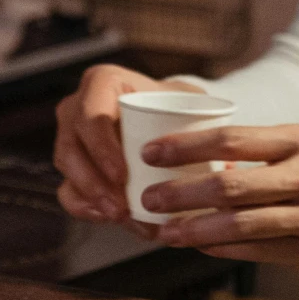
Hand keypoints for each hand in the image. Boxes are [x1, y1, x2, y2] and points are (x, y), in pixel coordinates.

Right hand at [54, 63, 195, 222]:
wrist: (166, 115)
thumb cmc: (176, 107)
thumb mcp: (190, 104)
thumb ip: (206, 126)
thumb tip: (231, 170)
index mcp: (102, 82)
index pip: (92, 115)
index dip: (102, 148)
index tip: (123, 176)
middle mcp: (77, 105)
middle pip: (72, 147)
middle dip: (94, 183)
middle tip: (121, 208)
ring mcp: (70, 135)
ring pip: (67, 170)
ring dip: (91, 198)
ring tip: (121, 218)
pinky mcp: (72, 165)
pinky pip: (66, 188)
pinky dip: (84, 207)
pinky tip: (106, 218)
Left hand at [141, 124, 298, 280]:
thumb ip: (258, 152)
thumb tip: (195, 160)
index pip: (232, 138)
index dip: (186, 146)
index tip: (151, 152)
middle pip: (230, 185)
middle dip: (181, 193)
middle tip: (149, 199)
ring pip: (240, 225)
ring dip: (194, 230)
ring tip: (164, 232)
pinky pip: (258, 251)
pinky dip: (222, 249)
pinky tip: (198, 246)